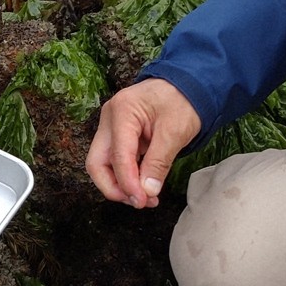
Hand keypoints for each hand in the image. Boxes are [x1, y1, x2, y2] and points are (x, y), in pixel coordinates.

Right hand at [86, 78, 200, 208]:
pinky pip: (115, 161)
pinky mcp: (118, 135)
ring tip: (146, 197)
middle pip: (97, 163)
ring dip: (121, 184)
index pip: (118, 156)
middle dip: (114, 187)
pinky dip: (128, 176)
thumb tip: (147, 191)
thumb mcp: (175, 132)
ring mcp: (111, 127)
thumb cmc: (183, 99)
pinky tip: (145, 185)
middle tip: (138, 201)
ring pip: (103, 165)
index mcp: (122, 112)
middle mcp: (109, 119)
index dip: (127, 183)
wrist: (189, 83)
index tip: (142, 200)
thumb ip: (158, 163)